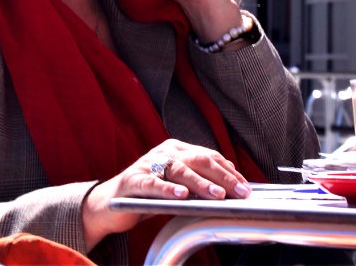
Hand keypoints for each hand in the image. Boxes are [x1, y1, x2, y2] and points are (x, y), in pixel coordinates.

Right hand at [81, 139, 250, 249]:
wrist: (110, 205)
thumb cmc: (149, 195)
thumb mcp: (177, 186)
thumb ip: (199, 182)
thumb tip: (231, 184)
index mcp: (176, 149)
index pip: (208, 156)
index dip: (229, 171)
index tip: (245, 186)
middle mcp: (163, 152)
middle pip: (198, 160)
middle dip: (222, 176)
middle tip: (239, 191)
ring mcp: (146, 165)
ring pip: (179, 170)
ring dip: (200, 183)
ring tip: (217, 194)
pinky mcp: (132, 181)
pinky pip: (152, 184)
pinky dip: (168, 189)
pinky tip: (181, 195)